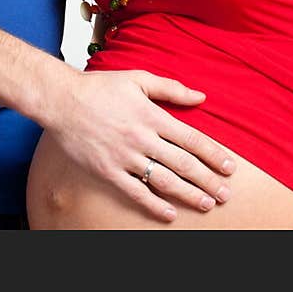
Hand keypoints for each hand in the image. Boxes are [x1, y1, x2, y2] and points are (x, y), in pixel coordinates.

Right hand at [44, 69, 235, 222]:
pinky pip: (136, 192)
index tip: (230, 167)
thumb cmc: (100, 87)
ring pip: (164, 180)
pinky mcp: (109, 171)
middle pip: (182, 163)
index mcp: (151, 115)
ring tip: (206, 204)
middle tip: (225, 194)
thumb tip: (200, 96)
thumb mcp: (138, 78)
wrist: (62, 100)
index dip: (213, 154)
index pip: (191, 138)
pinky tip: (170, 213)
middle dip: (207, 180)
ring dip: (188, 194)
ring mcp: (125, 157)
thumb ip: (170, 88)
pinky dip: (154, 205)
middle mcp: (142, 138)